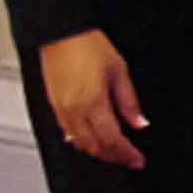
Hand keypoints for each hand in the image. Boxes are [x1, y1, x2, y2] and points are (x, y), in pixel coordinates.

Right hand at [39, 29, 148, 169]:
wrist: (61, 33)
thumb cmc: (88, 46)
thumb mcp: (119, 71)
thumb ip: (129, 101)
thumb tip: (139, 122)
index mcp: (93, 103)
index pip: (112, 140)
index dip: (126, 154)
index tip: (137, 159)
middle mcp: (74, 111)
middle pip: (95, 146)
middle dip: (113, 156)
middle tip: (128, 158)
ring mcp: (61, 110)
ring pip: (79, 143)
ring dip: (97, 151)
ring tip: (113, 151)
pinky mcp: (53, 105)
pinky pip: (67, 132)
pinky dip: (81, 141)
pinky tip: (91, 138)